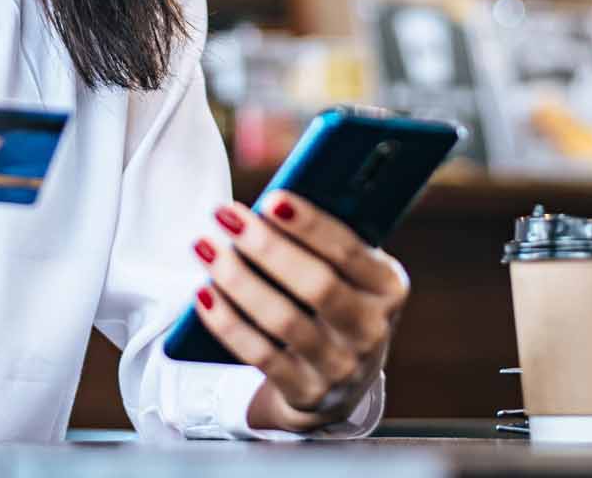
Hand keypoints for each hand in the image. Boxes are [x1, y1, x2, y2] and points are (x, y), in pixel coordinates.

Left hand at [191, 193, 407, 433]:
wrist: (340, 383)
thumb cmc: (335, 302)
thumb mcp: (348, 273)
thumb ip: (322, 242)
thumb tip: (269, 206)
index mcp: (388, 286)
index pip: (349, 251)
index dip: (310, 225)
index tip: (271, 200)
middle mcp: (371, 329)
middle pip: (316, 285)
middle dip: (266, 246)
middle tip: (226, 215)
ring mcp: (341, 366)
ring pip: (283, 320)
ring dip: (238, 280)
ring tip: (206, 247)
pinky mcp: (306, 392)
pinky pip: (260, 355)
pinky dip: (227, 322)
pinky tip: (204, 293)